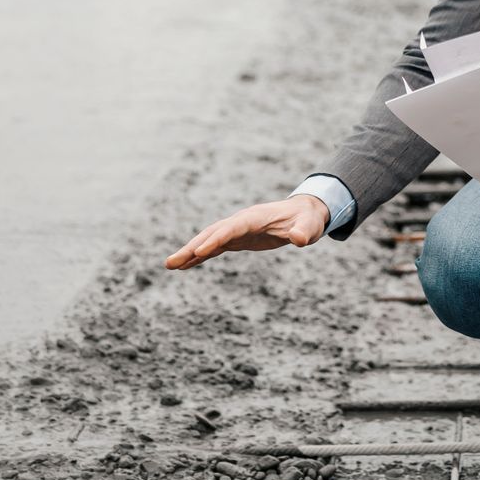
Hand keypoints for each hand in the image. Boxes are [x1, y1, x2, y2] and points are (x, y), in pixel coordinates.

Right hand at [164, 196, 330, 270]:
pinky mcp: (238, 239)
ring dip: (190, 252)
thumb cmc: (307, 219)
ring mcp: (237, 230)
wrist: (304, 213)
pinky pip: (215, 248)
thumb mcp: (309, 226)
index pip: (231, 229)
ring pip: (208, 240)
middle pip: (212, 234)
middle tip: (171, 263)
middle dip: (192, 247)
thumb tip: (301, 240)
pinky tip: (186, 266)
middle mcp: (241, 222)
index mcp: (255, 217)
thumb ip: (304, 232)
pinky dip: (200, 256)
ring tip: (170, 266)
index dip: (216, 239)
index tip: (199, 252)